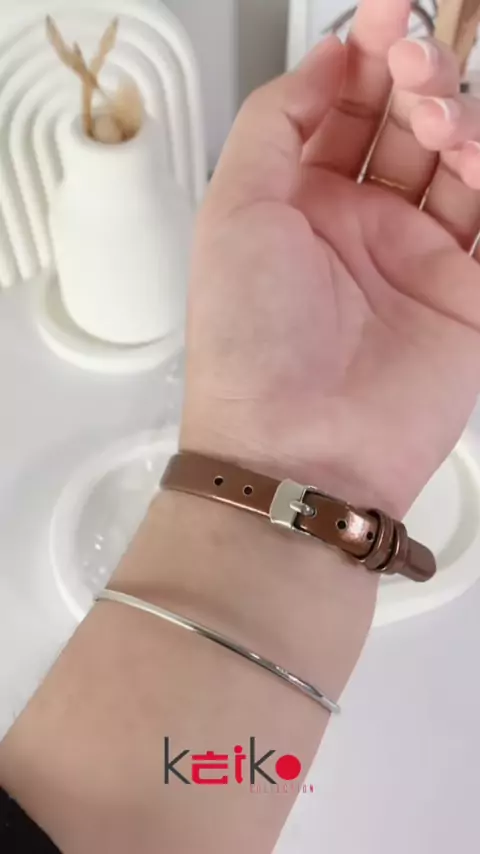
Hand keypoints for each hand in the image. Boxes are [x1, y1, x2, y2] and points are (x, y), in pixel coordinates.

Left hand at [182, 0, 479, 516]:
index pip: (347, 105)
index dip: (367, 52)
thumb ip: (274, 121)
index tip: (382, 13)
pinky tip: (470, 155)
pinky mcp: (468, 295)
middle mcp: (363, 226)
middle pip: (409, 121)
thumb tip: (325, 59)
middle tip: (410, 59)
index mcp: (302, 204)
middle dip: (415, 74)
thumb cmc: (250, 343)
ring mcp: (419, 258)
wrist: (296, 445)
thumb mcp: (232, 209)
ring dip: (455, 117)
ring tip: (434, 115)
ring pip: (461, 159)